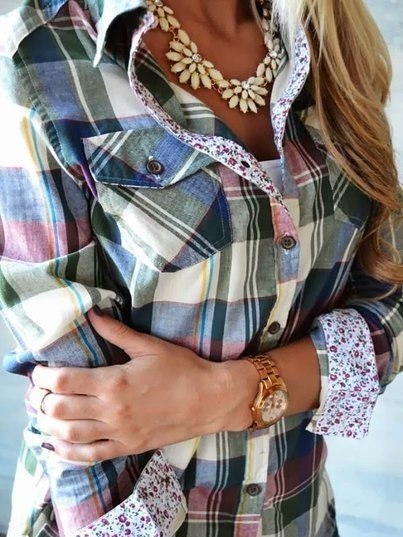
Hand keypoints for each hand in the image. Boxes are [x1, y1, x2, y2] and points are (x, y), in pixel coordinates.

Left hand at [31, 310, 256, 462]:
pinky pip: (90, 456)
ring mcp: (119, 433)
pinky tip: (56, 445)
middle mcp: (112, 411)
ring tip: (44, 413)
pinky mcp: (128, 447)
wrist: (210, 400)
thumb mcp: (150, 346)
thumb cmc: (183, 370)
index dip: (45, 376)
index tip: (39, 370)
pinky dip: (68, 453)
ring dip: (49, 425)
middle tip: (38, 391)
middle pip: (60, 410)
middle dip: (42, 400)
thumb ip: (117, 332)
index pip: (65, 381)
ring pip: (69, 435)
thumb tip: (93, 313)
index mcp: (115, 383)